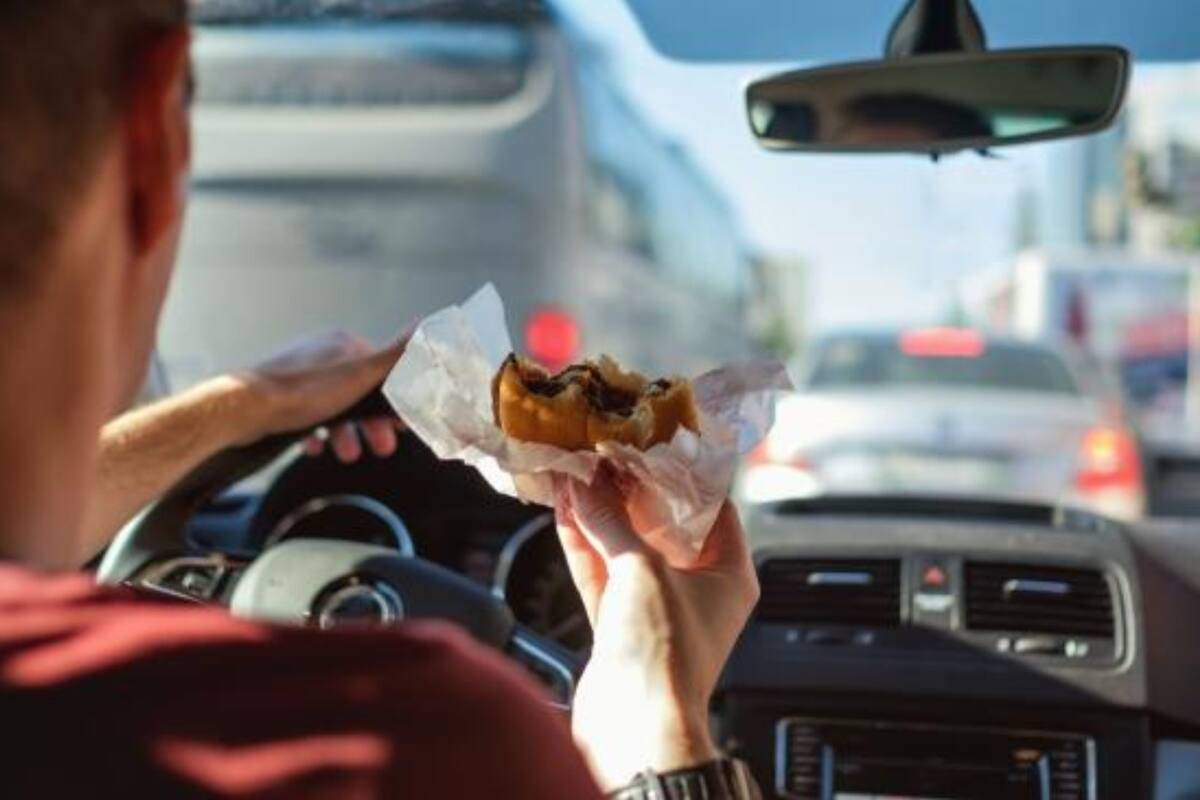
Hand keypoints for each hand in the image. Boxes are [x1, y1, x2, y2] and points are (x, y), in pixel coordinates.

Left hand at [236, 330, 408, 461]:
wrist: (246, 409)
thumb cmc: (302, 392)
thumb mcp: (361, 373)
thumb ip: (395, 355)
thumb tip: (424, 327)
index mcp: (342, 345)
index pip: (380, 370)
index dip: (393, 399)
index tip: (402, 423)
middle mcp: (321, 355)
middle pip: (358, 392)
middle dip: (370, 422)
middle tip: (382, 445)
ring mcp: (298, 375)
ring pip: (333, 407)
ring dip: (345, 432)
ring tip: (349, 453)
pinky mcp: (279, 396)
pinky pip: (306, 416)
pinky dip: (316, 434)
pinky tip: (317, 447)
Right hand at [554, 472, 758, 790]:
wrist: (634, 727)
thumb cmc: (664, 657)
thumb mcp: (643, 569)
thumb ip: (612, 521)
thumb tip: (587, 484)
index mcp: (728, 573)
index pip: (712, 507)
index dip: (682, 473)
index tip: (652, 444)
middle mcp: (696, 589)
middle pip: (662, 524)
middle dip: (629, 490)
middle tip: (603, 454)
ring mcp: (656, 607)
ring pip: (625, 547)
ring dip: (599, 513)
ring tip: (575, 473)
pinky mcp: (620, 625)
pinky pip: (601, 573)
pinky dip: (584, 543)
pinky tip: (564, 510)